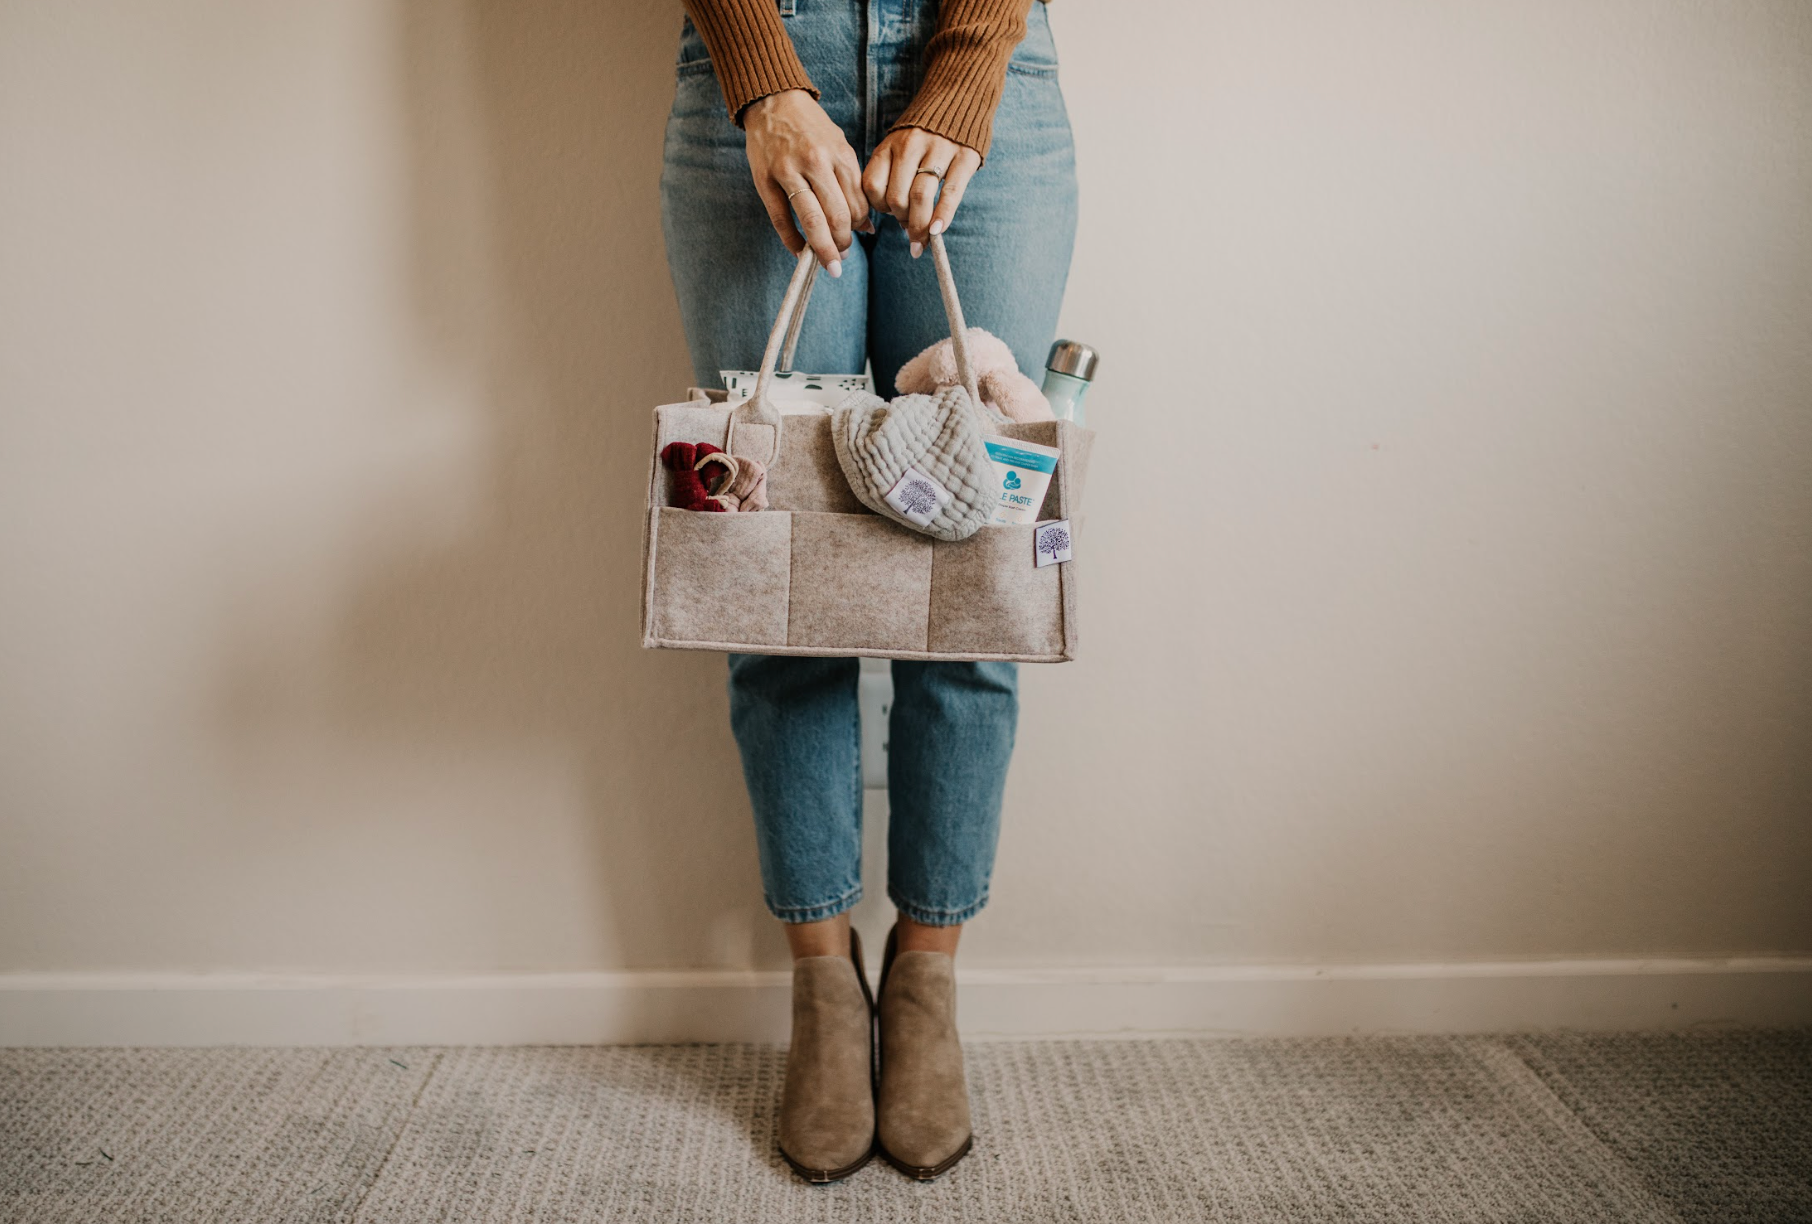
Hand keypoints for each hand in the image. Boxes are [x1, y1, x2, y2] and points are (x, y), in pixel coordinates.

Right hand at [743, 89, 871, 275]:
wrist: (773, 101)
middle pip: (837, 216)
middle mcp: (817, 163)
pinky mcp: (765, 179)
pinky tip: (799, 252)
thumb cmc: (811, 128)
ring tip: (829, 263)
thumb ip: (851, 183)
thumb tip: (865, 226)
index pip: (857, 202)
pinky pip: (781, 219)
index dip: (859, 225)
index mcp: (839, 154)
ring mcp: (789, 171)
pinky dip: (792, 241)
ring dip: (823, 249)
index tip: (858, 235)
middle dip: (843, 243)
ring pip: (812, 220)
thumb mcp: (838, 146)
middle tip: (842, 257)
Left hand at [862, 127, 981, 254]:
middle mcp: (910, 146)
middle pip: (897, 197)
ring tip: (922, 240)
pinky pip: (951, 192)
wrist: (959, 97)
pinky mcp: (964, 157)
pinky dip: (943, 215)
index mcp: (890, 146)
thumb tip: (902, 222)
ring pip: (921, 197)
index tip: (890, 213)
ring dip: (919, 226)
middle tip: (910, 229)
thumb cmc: (924, 134)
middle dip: (901, 221)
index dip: (879, 207)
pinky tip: (938, 231)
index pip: (873, 186)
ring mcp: (938, 150)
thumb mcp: (899, 146)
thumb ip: (894, 177)